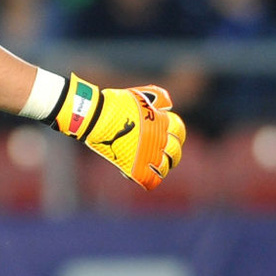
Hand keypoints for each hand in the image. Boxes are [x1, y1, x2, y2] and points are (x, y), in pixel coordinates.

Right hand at [53, 77, 185, 189]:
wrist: (97, 117)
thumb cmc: (115, 104)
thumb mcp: (140, 95)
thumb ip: (158, 97)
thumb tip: (168, 105)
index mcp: (161, 121)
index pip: (179, 131)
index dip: (176, 136)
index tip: (168, 138)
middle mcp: (159, 138)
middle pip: (175, 152)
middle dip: (172, 155)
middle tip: (164, 157)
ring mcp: (148, 153)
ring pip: (165, 167)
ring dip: (162, 168)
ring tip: (154, 169)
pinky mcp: (136, 166)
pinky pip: (151, 179)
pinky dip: (150, 181)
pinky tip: (145, 179)